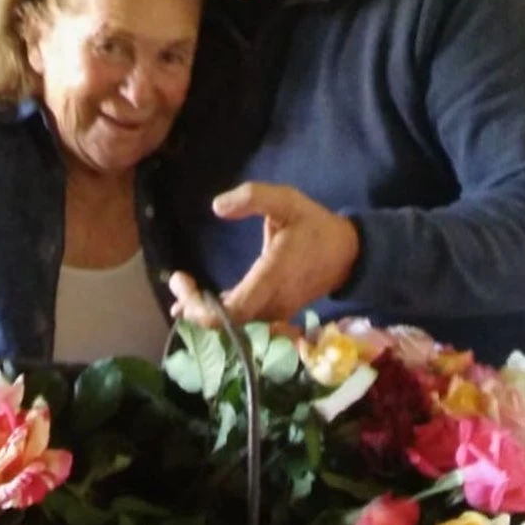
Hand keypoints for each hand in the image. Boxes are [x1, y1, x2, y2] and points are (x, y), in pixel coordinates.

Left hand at [169, 182, 359, 325]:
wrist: (348, 254)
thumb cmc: (315, 226)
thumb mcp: (287, 201)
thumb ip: (253, 198)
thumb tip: (217, 207)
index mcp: (274, 276)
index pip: (233, 310)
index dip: (201, 306)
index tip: (181, 280)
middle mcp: (273, 302)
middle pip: (226, 323)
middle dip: (195, 307)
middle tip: (176, 281)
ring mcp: (275, 312)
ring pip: (232, 326)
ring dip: (203, 312)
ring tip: (180, 290)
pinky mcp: (274, 314)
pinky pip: (241, 322)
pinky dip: (217, 314)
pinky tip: (196, 303)